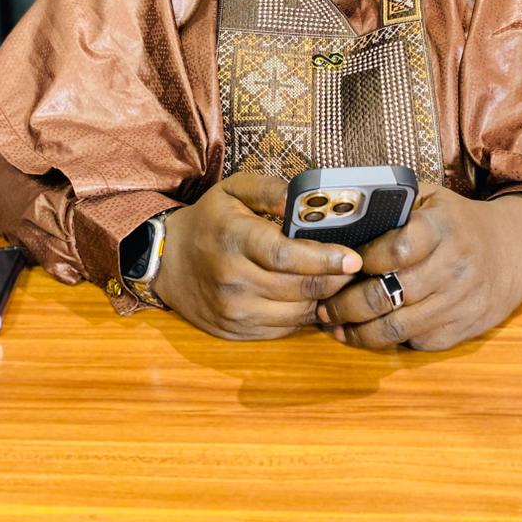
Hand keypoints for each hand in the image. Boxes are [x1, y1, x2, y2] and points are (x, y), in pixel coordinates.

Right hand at [154, 171, 361, 339]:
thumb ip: (270, 189)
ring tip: (337, 282)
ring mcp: (233, 311)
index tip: (353, 258)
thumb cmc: (209, 220)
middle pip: (298, 288)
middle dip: (335, 280)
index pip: (286, 256)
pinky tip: (309, 297)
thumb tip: (302, 200)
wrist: (167, 261)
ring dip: (322, 299)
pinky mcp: (236, 332)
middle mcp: (233, 280)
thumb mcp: (234, 189)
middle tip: (354, 268)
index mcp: (234, 239)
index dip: (324, 259)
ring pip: (296, 313)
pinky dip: (302, 314)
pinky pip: (283, 329)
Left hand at [317, 190, 521, 350]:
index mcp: (443, 226)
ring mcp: (462, 301)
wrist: (512, 249)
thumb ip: (391, 203)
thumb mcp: (429, 197)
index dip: (363, 260)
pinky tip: (366, 333)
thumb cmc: (455, 220)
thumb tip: (339, 218)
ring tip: (335, 326)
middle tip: (324, 305)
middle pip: (388, 294)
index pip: (397, 249)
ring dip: (359, 331)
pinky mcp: (465, 328)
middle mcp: (455, 265)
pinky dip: (388, 341)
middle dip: (346, 304)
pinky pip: (417, 342)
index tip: (341, 263)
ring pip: (397, 327)